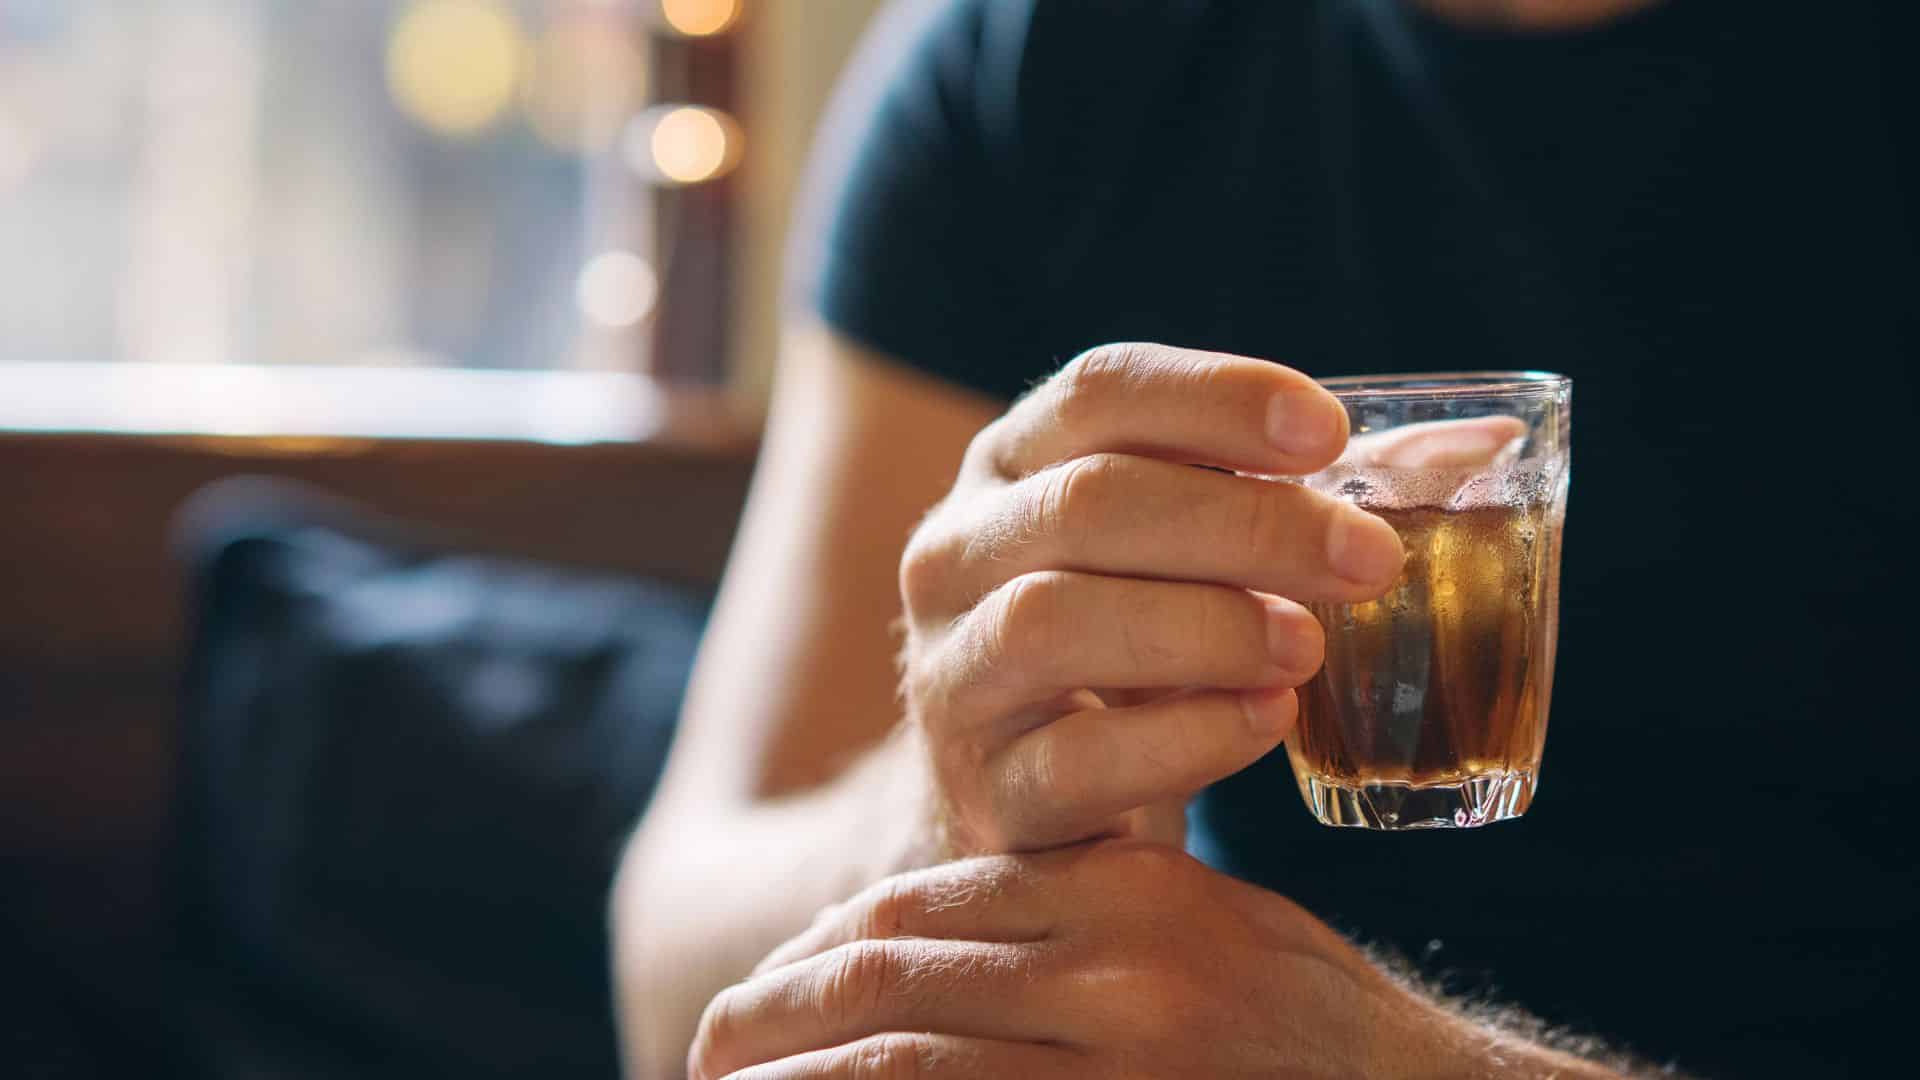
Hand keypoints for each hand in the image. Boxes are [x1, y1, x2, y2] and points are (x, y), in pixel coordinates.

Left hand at [689, 841, 1518, 1078]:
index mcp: (1130, 891)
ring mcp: (1125, 1057)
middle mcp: (1119, 965)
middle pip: (891, 971)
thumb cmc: (1317, 1031)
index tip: (777, 979)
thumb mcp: (1206, 930)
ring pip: (902, 1055)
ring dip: (796, 1077)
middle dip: (778, 1011)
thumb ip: (1083, 913)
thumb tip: (922, 933)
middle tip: (711, 1044)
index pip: (927, 903)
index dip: (827, 942)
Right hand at [896, 343, 1407, 854]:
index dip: (1218, 398)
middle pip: (1089, 502)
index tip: (1331, 435)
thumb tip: (1489, 444)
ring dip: (1206, 625)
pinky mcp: (980, 788)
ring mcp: (953, 673)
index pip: (1099, 389)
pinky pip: (1072, 758)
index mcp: (1013, 465)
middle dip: (1246, 524)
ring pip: (1052, 621)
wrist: (1030, 796)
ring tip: (1309, 648)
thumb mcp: (1195, 554)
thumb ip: (1314, 495)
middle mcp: (956, 553)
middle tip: (1371, 561)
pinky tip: (1267, 723)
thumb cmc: (1136, 644)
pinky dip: (1184, 737)